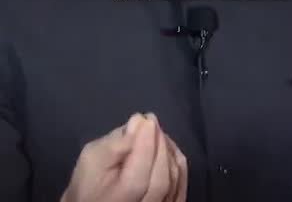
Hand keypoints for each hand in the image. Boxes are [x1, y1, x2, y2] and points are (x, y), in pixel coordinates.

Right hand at [61, 112, 187, 201]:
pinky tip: (167, 148)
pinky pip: (180, 188)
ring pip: (173, 182)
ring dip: (168, 151)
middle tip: (150, 122)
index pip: (138, 175)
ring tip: (156, 133)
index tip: (146, 118)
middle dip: (158, 144)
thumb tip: (138, 122)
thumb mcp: (91, 158)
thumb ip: (114, 143)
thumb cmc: (89, 182)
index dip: (145, 144)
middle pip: (160, 179)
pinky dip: (177, 164)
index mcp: (118, 200)